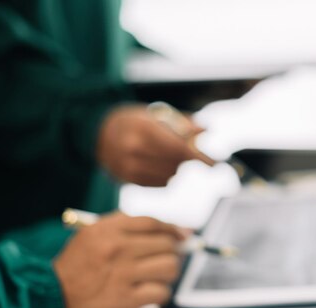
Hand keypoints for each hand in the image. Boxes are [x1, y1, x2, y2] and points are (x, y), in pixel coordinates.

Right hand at [53, 212, 184, 307]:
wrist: (50, 297)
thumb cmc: (74, 268)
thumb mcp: (92, 234)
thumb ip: (125, 226)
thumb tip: (169, 228)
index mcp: (108, 229)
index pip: (153, 222)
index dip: (173, 229)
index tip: (182, 235)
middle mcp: (118, 248)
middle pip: (167, 244)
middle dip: (172, 253)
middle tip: (164, 260)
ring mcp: (123, 274)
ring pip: (169, 267)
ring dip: (168, 275)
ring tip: (156, 278)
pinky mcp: (124, 298)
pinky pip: (160, 293)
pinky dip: (159, 295)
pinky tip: (149, 295)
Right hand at [97, 105, 211, 186]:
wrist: (98, 134)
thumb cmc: (133, 121)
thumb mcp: (155, 114)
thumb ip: (183, 123)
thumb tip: (208, 129)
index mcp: (143, 128)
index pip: (179, 148)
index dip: (200, 157)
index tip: (217, 163)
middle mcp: (134, 148)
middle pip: (176, 163)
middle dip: (191, 161)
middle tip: (201, 157)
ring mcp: (129, 166)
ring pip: (170, 176)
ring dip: (178, 168)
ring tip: (170, 156)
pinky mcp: (128, 180)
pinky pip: (160, 184)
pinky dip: (168, 177)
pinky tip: (161, 166)